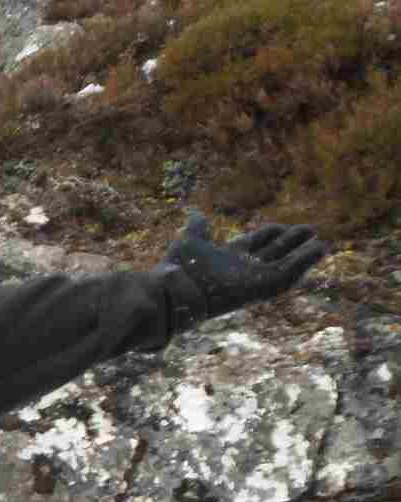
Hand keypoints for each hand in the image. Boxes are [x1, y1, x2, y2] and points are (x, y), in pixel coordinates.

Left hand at [160, 211, 327, 320]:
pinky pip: (288, 274)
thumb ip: (198, 228)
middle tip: (310, 230)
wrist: (178, 287)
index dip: (269, 234)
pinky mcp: (261, 287)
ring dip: (303, 255)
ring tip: (322, 245)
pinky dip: (304, 262)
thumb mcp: (190, 240)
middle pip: (273, 253)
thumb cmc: (180, 266)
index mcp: (228, 257)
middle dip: (291, 242)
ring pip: (284, 265)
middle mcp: (242, 269)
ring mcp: (253, 279)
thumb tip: (195, 214)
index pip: (255, 243)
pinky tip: (318, 250)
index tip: (280, 226)